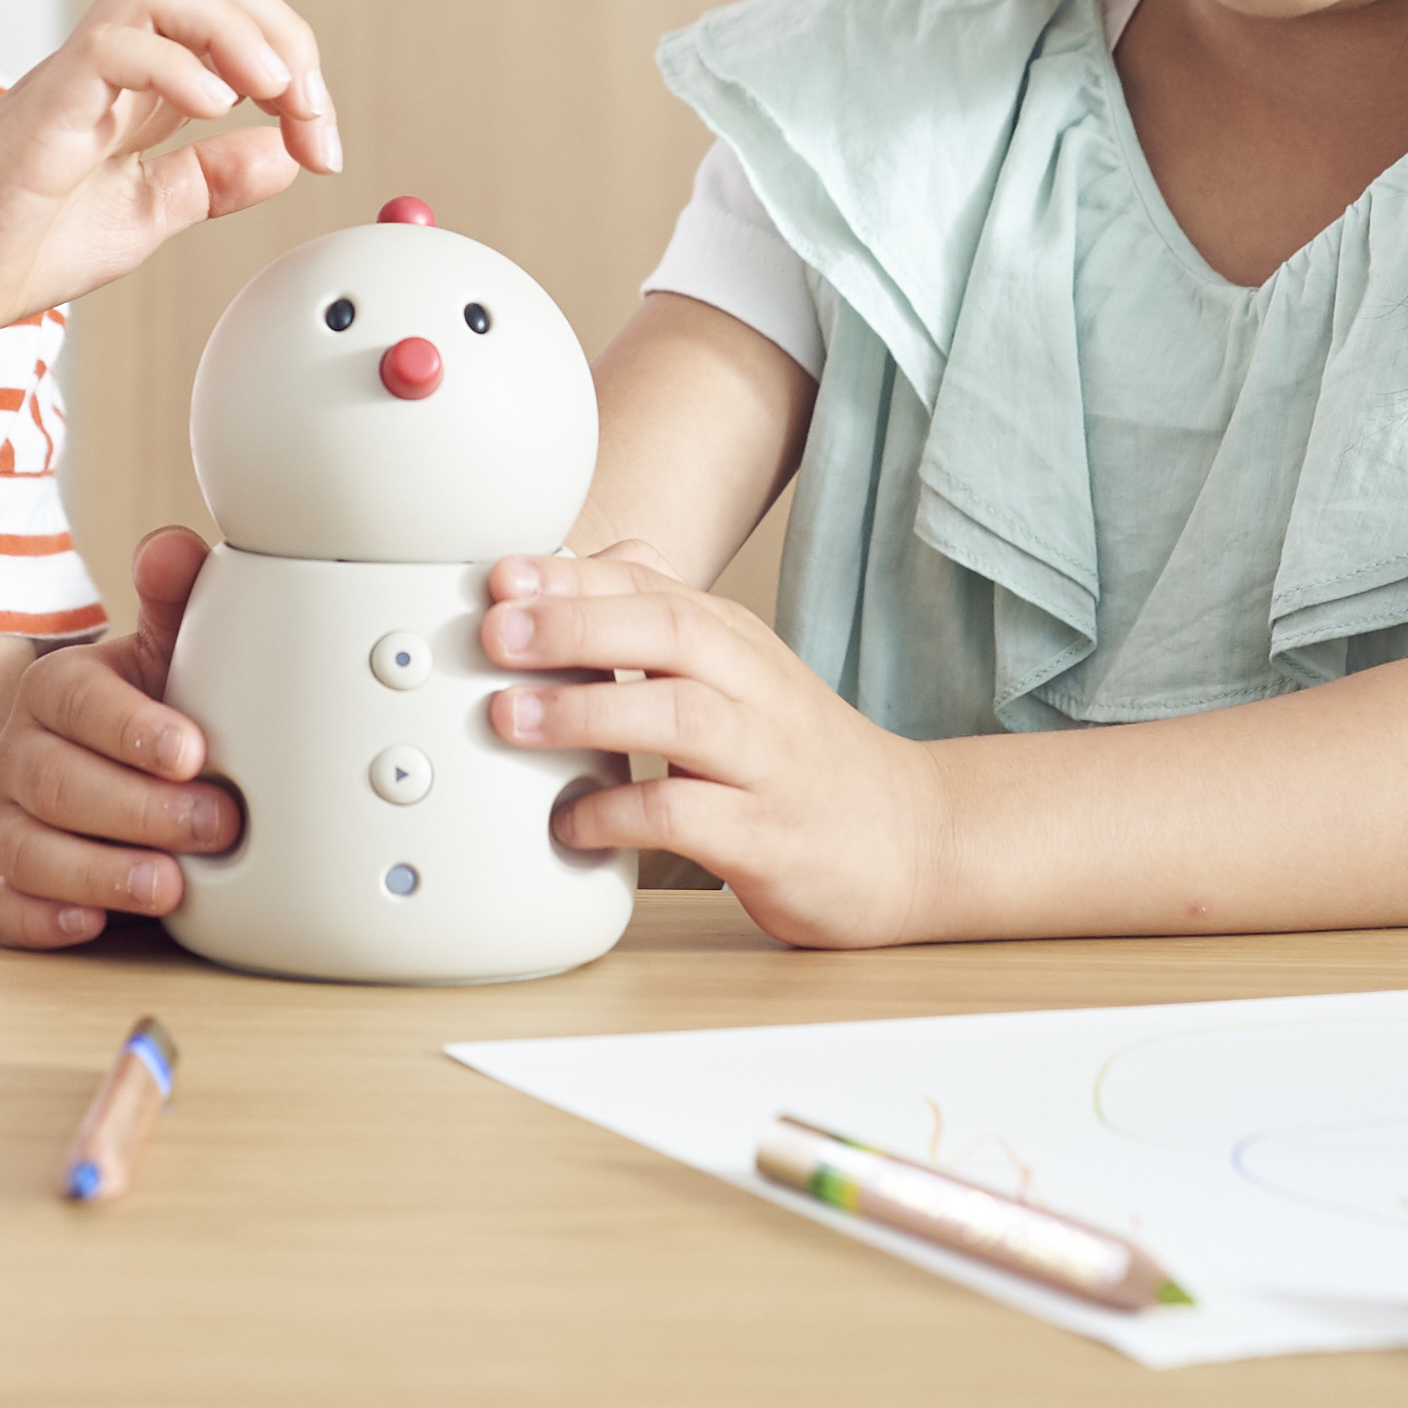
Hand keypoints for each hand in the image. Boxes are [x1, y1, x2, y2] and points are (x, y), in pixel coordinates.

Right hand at [0, 0, 337, 364]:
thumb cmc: (8, 248)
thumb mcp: (144, 216)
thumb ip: (212, 180)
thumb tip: (286, 151)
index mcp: (137, 93)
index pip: (232, 25)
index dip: (296, 68)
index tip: (323, 145)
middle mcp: (108, 71)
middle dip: (281, 31)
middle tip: (310, 109)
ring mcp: (72, 82)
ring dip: (237, 30)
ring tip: (276, 91)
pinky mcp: (42, 110)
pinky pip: (111, 46)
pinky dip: (176, 66)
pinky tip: (214, 113)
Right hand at [0, 527, 246, 948]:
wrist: (143, 774)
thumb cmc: (163, 709)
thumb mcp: (175, 649)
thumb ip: (177, 596)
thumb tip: (171, 548)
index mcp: (58, 690)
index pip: (76, 702)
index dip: (131, 729)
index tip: (194, 752)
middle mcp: (23, 755)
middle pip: (56, 784)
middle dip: (139, 810)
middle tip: (218, 826)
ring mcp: (13, 823)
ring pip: (29, 852)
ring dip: (100, 875)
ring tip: (170, 886)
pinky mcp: (16, 886)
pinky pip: (4, 911)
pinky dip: (40, 921)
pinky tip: (89, 925)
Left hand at [474, 541, 953, 950]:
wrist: (914, 839)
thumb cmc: (801, 758)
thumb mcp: (742, 673)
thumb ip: (666, 622)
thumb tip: (573, 568)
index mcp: (740, 644)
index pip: (656, 585)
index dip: (574, 578)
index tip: (500, 575)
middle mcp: (757, 690)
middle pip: (671, 631)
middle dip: (576, 625)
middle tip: (493, 632)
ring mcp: (767, 764)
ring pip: (679, 715)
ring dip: (588, 711)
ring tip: (507, 719)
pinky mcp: (768, 838)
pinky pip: (686, 818)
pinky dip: (620, 814)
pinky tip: (569, 823)